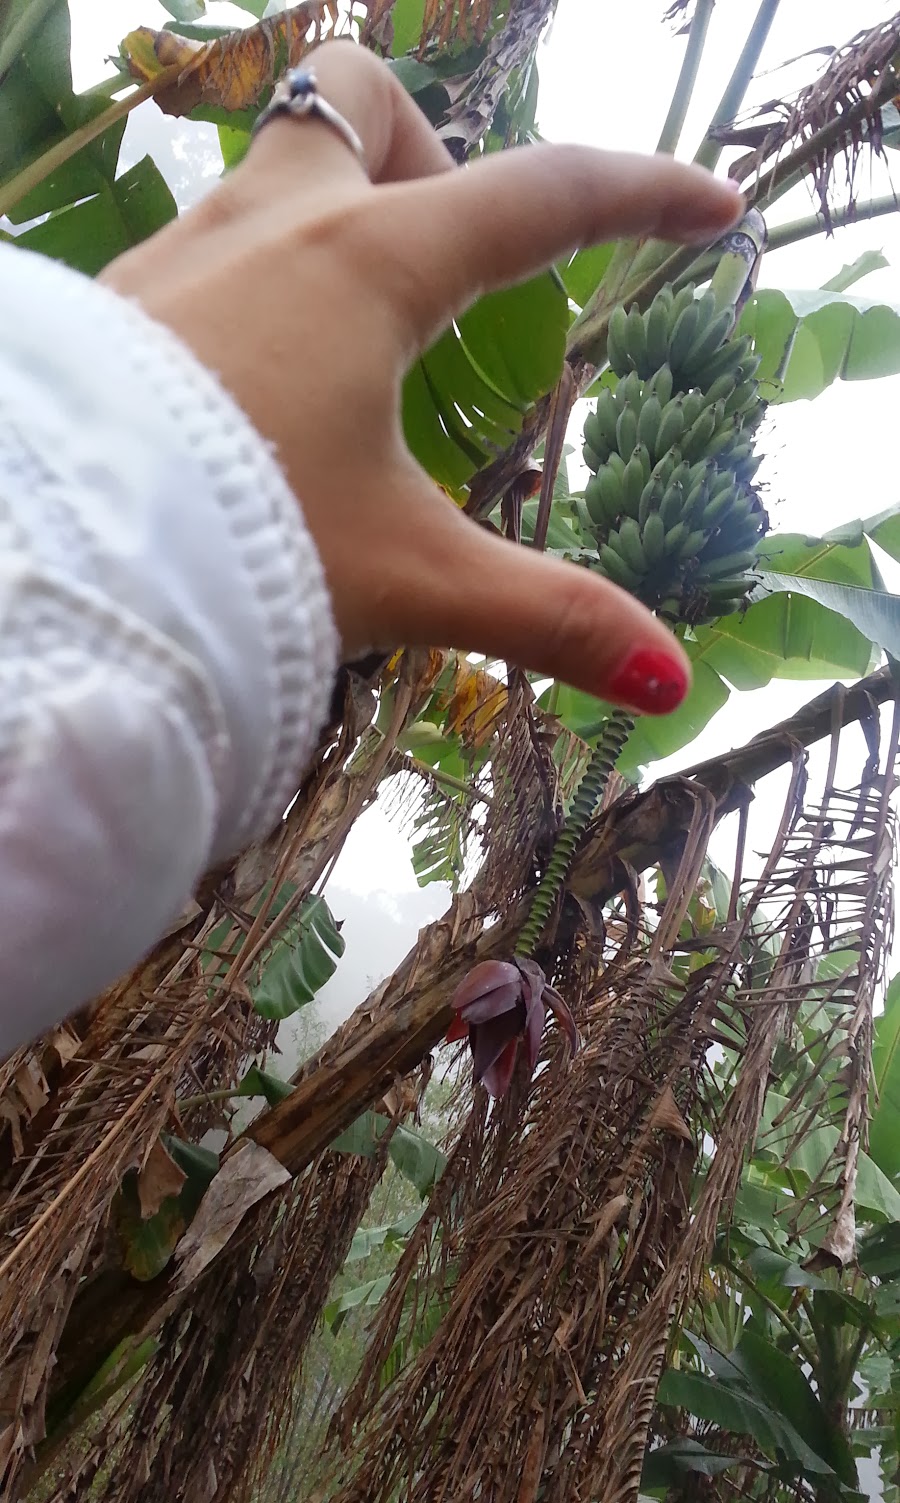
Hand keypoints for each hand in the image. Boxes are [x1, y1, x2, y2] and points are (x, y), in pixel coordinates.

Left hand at [102, 41, 742, 715]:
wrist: (42, 552)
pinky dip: (253, 283)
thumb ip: (545, 620)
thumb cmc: (235, 543)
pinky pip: (202, 248)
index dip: (640, 199)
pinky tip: (250, 390)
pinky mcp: (115, 308)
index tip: (710, 210)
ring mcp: (179, 256)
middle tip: (451, 272)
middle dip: (429, 156)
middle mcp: (271, 228)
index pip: (541, 199)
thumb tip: (671, 684)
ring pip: (270, 166)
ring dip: (332, 212)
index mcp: (370, 267)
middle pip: (363, 105)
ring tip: (354, 340)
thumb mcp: (409, 582)